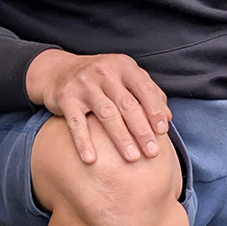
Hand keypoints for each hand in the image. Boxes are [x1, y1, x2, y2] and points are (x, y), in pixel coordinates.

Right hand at [26, 49, 170, 165]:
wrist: (58, 70)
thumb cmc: (101, 78)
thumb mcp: (124, 76)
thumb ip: (147, 92)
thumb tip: (168, 118)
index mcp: (123, 66)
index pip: (144, 89)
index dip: (155, 111)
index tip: (163, 132)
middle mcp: (105, 72)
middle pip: (128, 105)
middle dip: (142, 130)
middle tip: (153, 152)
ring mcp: (84, 84)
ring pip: (107, 114)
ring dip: (121, 138)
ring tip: (132, 158)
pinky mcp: (66, 98)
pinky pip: (76, 123)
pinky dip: (83, 142)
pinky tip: (91, 160)